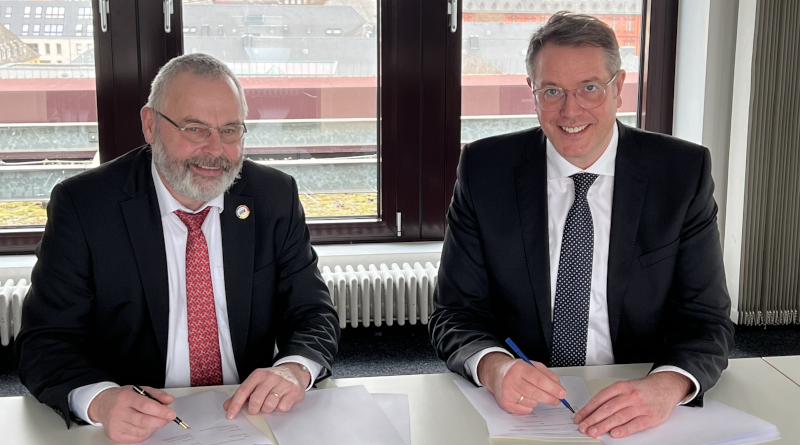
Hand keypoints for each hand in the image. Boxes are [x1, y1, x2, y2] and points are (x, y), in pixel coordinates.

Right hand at [88, 385, 175, 443]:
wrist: (103, 404)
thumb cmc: (123, 397)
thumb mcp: (140, 390)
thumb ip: (157, 394)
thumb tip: (169, 400)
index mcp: (125, 397)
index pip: (145, 406)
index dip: (160, 411)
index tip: (171, 414)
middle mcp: (118, 411)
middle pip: (143, 421)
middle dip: (160, 421)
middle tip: (168, 418)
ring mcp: (115, 424)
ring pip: (141, 431)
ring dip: (153, 427)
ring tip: (155, 420)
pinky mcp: (115, 434)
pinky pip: (136, 438)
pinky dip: (145, 433)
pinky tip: (146, 426)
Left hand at [223, 363, 310, 417]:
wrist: (294, 371)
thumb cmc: (272, 379)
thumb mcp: (256, 382)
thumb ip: (242, 394)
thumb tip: (227, 406)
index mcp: (258, 375)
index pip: (243, 391)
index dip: (235, 405)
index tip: (230, 415)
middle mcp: (270, 377)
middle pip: (256, 400)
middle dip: (253, 409)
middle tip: (255, 409)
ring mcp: (283, 383)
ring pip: (269, 405)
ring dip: (267, 409)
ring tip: (270, 404)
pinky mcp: (294, 390)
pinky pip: (282, 408)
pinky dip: (280, 408)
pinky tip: (281, 401)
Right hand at [477, 352, 566, 414]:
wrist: (495, 373)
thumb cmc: (515, 370)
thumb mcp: (531, 365)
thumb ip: (547, 374)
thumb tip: (558, 387)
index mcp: (519, 368)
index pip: (539, 380)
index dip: (552, 388)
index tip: (562, 393)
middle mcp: (511, 380)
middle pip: (535, 393)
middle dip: (550, 398)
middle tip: (557, 400)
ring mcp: (507, 392)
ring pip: (531, 402)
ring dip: (537, 401)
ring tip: (533, 393)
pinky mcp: (504, 403)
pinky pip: (524, 410)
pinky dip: (529, 406)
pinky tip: (526, 399)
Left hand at [573, 371, 691, 438]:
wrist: (666, 387)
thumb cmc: (643, 389)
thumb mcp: (625, 387)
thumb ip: (611, 397)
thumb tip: (592, 411)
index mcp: (621, 386)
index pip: (600, 398)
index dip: (588, 409)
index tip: (579, 418)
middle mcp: (630, 395)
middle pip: (608, 408)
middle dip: (593, 419)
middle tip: (583, 427)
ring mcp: (640, 406)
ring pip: (619, 417)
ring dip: (604, 425)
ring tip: (593, 432)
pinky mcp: (650, 417)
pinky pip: (635, 424)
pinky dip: (624, 429)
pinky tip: (614, 433)